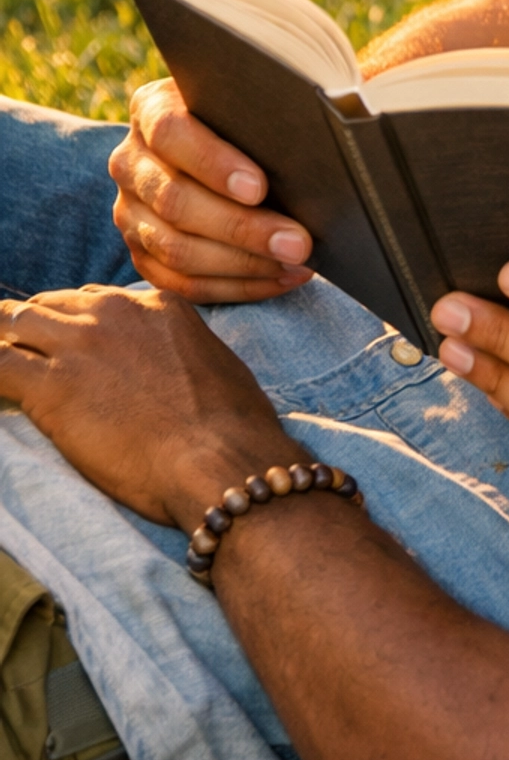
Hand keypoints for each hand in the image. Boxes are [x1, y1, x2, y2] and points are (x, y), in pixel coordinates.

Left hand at [0, 287, 289, 527]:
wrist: (220, 460)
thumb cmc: (233, 427)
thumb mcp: (215, 363)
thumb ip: (179, 350)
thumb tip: (170, 369)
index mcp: (156, 304)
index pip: (95, 299)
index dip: (77, 324)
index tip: (71, 347)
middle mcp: (114, 312)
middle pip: (50, 305)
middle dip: (34, 329)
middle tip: (26, 356)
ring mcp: (78, 345)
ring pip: (14, 323)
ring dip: (6, 344)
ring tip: (5, 364)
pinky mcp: (49, 386)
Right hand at [109, 78, 312, 302]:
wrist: (217, 149)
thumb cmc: (247, 121)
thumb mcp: (250, 105)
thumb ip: (270, 112)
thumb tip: (323, 130)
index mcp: (152, 110)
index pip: (172, 133)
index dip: (214, 162)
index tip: (260, 187)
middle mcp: (130, 161)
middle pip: (176, 200)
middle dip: (243, 228)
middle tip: (298, 242)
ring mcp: (130, 212)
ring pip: (176, 249)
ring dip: (244, 263)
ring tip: (296, 263)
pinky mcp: (142, 253)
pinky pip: (182, 284)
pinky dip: (237, 286)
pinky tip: (281, 279)